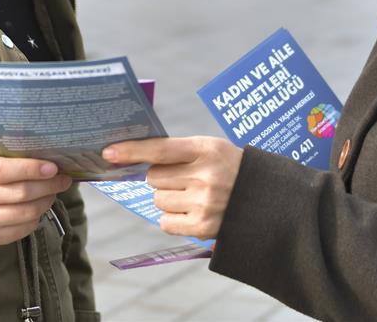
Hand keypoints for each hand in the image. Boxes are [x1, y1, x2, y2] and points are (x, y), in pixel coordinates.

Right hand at [0, 151, 71, 248]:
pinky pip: (24, 228)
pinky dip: (37, 216)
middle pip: (21, 193)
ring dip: (47, 201)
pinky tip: (39, 206)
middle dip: (49, 185)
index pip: (3, 171)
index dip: (31, 169)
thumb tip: (48, 156)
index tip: (52, 167)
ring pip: (27, 212)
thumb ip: (11, 157)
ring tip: (53, 191)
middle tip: (63, 178)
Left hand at [104, 137, 241, 239]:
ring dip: (169, 198)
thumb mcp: (212, 149)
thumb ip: (178, 152)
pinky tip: (193, 212)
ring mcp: (204, 203)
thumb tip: (135, 161)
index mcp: (207, 149)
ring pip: (158, 200)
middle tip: (185, 178)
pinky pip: (165, 222)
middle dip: (162, 178)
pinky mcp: (203, 227)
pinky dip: (173, 218)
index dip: (132, 150)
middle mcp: (205, 176)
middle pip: (154, 177)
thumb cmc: (230, 169)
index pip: (160, 149)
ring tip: (194, 195)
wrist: (267, 199)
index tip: (109, 152)